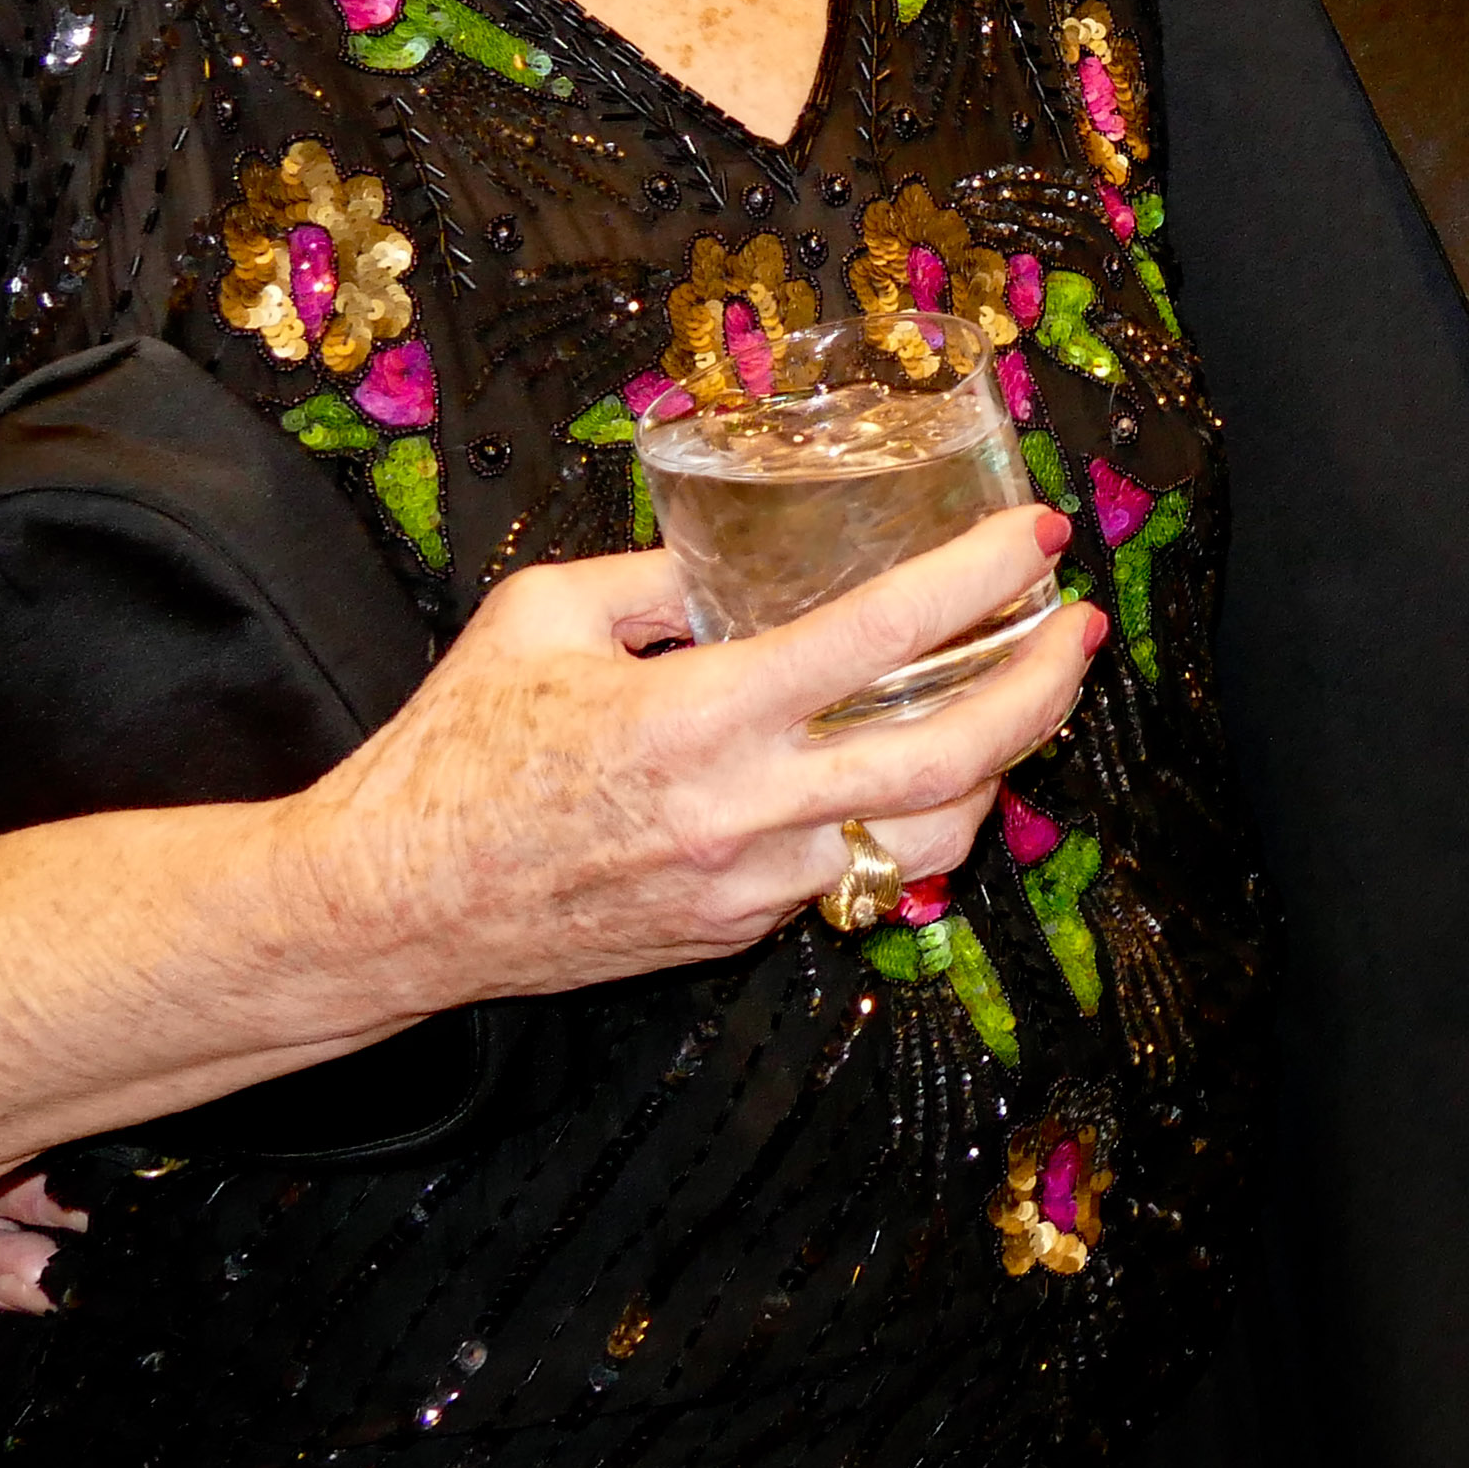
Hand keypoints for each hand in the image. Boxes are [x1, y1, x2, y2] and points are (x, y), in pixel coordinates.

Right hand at [269, 506, 1099, 1022]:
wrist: (389, 906)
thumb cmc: (450, 751)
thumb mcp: (541, 617)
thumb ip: (660, 583)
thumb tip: (742, 556)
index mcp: (695, 717)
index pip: (881, 636)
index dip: (979, 577)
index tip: (1037, 534)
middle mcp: (740, 813)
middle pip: (951, 758)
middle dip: (1042, 689)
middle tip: (1079, 631)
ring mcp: (747, 888)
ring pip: (927, 838)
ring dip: (995, 768)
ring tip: (1016, 700)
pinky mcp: (737, 933)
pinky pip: (851, 873)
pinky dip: (900, 817)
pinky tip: (908, 765)